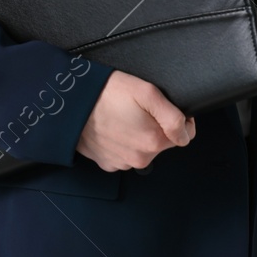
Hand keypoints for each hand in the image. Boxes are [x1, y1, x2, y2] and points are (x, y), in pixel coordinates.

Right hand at [76, 70, 194, 171]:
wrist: (70, 104)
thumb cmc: (108, 93)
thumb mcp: (148, 93)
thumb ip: (174, 116)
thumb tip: (186, 133)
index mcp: (153, 142)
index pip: (183, 136)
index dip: (179, 119)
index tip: (165, 108)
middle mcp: (139, 159)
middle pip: (162, 143)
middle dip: (156, 127)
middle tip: (138, 109)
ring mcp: (122, 163)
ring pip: (143, 149)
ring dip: (138, 135)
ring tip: (123, 116)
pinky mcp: (107, 164)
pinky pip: (124, 154)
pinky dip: (123, 142)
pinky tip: (113, 127)